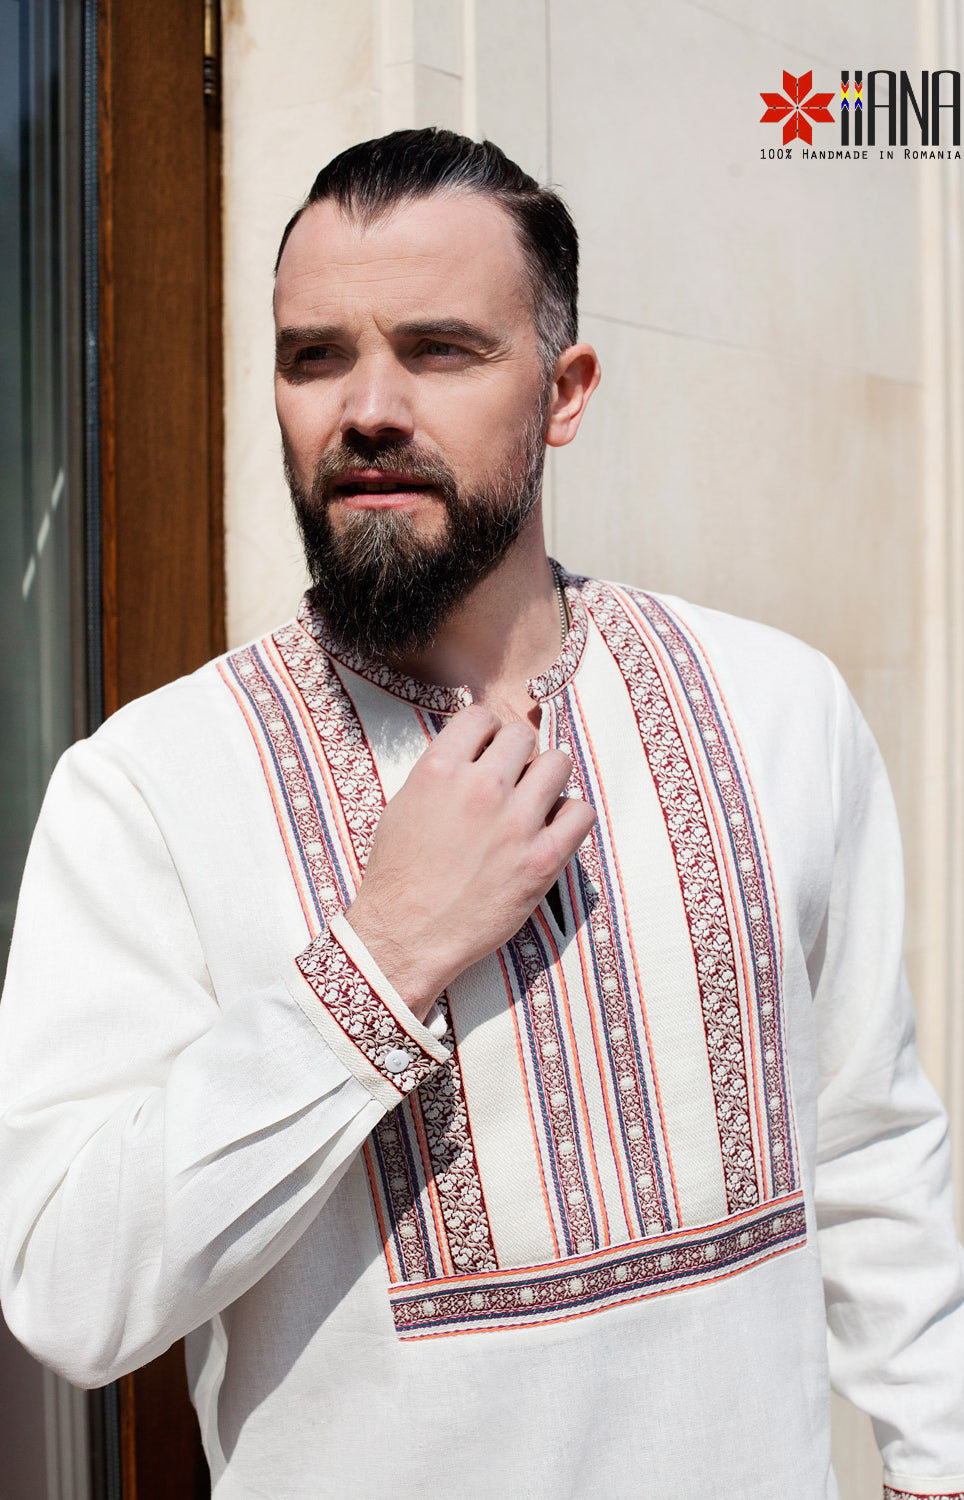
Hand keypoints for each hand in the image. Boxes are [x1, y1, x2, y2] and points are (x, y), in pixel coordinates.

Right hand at [345, 704, 596, 1020]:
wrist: (405, 937)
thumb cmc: (398, 876)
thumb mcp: (403, 806)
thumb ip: (441, 771)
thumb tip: (475, 749)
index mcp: (439, 770)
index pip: (482, 716)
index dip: (488, 732)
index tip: (489, 750)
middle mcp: (480, 788)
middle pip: (523, 736)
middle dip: (518, 754)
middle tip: (512, 779)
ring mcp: (515, 823)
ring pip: (558, 764)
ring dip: (548, 779)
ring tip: (535, 802)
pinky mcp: (542, 860)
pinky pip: (581, 813)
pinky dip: (570, 817)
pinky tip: (552, 830)